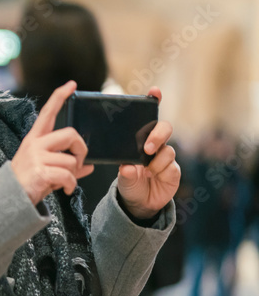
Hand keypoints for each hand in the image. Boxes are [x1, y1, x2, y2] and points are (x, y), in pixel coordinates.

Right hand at [11, 80, 95, 205]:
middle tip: (79, 163)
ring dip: (73, 174)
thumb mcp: (48, 170)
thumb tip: (89, 167)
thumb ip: (68, 166)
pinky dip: (70, 185)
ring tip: (65, 182)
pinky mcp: (40, 171)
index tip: (71, 84)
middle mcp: (35, 144)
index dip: (60, 97)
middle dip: (81, 150)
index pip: (48, 113)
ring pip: (71, 160)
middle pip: (71, 134)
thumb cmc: (29, 183)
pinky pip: (68, 175)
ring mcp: (36, 157)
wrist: (9, 199)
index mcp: (35, 139)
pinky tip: (65, 189)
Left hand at [116, 87, 179, 218]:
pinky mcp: (174, 170)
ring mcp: (165, 157)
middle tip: (147, 148)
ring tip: (146, 172)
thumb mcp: (122, 178)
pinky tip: (155, 178)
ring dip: (156, 161)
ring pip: (168, 150)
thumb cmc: (129, 183)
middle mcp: (155, 145)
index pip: (148, 117)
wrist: (139, 204)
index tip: (154, 92)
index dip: (153, 102)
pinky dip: (162, 172)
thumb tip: (128, 168)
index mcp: (139, 140)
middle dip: (158, 135)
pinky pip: (172, 167)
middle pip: (164, 128)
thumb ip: (125, 173)